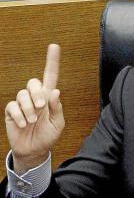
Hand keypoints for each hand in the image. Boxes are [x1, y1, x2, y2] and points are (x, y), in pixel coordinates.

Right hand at [5, 44, 64, 173]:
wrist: (34, 150)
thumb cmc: (47, 136)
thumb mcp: (57, 124)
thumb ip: (57, 108)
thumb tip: (55, 91)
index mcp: (49, 99)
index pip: (51, 76)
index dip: (52, 61)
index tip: (54, 46)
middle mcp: (35, 98)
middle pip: (33, 82)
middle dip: (36, 93)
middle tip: (40, 107)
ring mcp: (22, 104)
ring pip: (22, 94)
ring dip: (28, 108)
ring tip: (32, 121)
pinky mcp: (12, 112)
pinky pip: (12, 106)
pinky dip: (19, 115)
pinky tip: (23, 124)